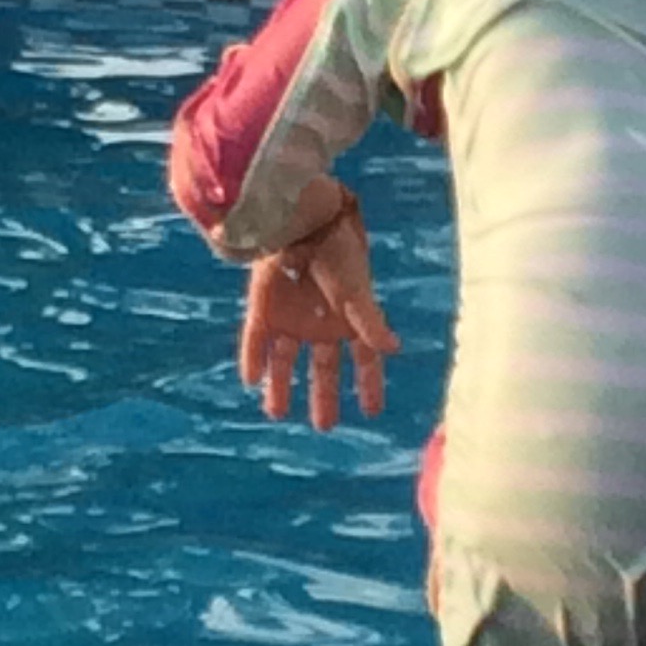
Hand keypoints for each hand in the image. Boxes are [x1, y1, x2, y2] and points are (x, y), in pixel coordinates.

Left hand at [240, 195, 400, 428]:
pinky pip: (256, 339)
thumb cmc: (337, 252)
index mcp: (349, 319)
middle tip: (325, 426)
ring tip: (275, 414)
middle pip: (323, 367)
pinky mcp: (264, 307)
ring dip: (280, 386)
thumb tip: (395, 348)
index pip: (363, 359)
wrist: (301, 219)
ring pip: (285, 360)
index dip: (369, 385)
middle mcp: (320, 323)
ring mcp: (290, 316)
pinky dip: (252, 359)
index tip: (372, 412)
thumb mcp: (356, 290)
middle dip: (324, 396)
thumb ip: (370, 321)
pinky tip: (249, 380)